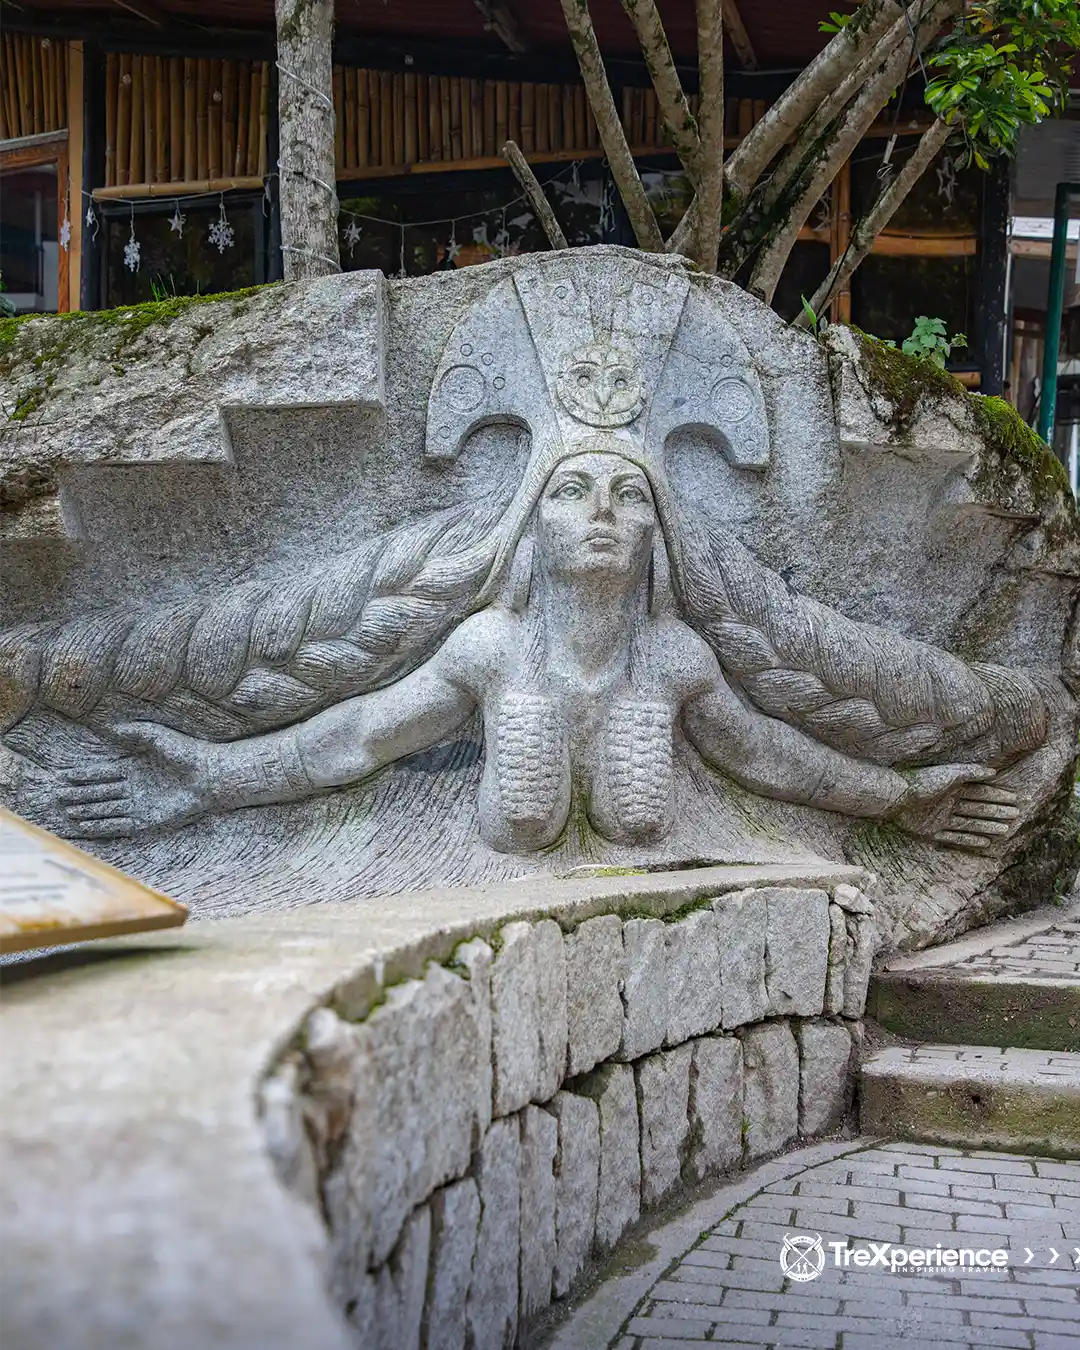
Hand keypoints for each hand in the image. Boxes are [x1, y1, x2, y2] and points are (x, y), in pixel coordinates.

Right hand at [18, 722, 214, 839]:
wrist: (210, 775)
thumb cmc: (187, 752)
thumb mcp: (157, 736)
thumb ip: (132, 732)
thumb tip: (108, 726)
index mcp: (135, 769)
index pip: (102, 774)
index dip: (83, 776)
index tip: (64, 777)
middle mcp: (135, 789)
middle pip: (100, 793)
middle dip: (79, 796)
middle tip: (58, 797)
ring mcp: (140, 806)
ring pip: (106, 810)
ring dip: (87, 812)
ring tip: (68, 813)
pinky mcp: (148, 821)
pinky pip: (120, 825)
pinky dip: (102, 826)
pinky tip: (86, 826)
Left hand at [890, 764, 1020, 851]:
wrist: (896, 797)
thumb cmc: (922, 781)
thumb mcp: (950, 773)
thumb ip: (971, 772)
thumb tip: (993, 771)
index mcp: (952, 788)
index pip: (980, 792)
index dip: (997, 795)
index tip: (1015, 798)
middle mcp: (948, 803)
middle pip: (978, 808)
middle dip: (996, 811)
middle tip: (1016, 815)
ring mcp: (940, 818)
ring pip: (970, 823)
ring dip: (987, 826)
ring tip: (1005, 830)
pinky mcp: (931, 831)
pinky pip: (954, 836)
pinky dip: (970, 839)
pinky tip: (985, 842)